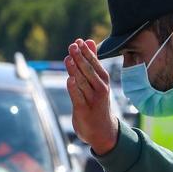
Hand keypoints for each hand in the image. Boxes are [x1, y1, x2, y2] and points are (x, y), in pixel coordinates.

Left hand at [65, 39, 118, 154]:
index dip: (86, 52)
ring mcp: (92, 99)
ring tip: (69, 58)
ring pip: (82, 82)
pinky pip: (78, 97)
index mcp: (103, 80)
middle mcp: (100, 89)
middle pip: (88, 71)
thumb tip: (88, 41)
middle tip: (72, 46)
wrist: (102, 130)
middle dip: (80, 58)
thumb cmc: (97, 102)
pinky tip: (69, 79)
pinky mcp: (83, 109)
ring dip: (75, 70)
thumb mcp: (97, 81)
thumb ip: (91, 61)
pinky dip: (74, 88)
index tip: (79, 41)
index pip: (94, 63)